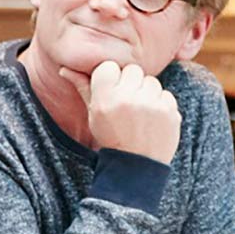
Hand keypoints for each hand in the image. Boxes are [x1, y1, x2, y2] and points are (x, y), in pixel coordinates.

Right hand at [65, 60, 179, 162]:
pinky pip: (166, 94)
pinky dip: (161, 104)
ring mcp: (150, 104)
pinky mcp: (169, 111)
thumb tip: (65, 69)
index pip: (109, 66)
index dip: (111, 79)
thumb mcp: (94, 114)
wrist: (136, 166)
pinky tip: (153, 119)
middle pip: (132, 70)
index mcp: (105, 97)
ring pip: (151, 81)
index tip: (112, 94)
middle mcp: (127, 98)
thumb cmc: (111, 137)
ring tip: (140, 113)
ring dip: (147, 93)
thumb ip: (83, 88)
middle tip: (127, 105)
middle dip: (131, 84)